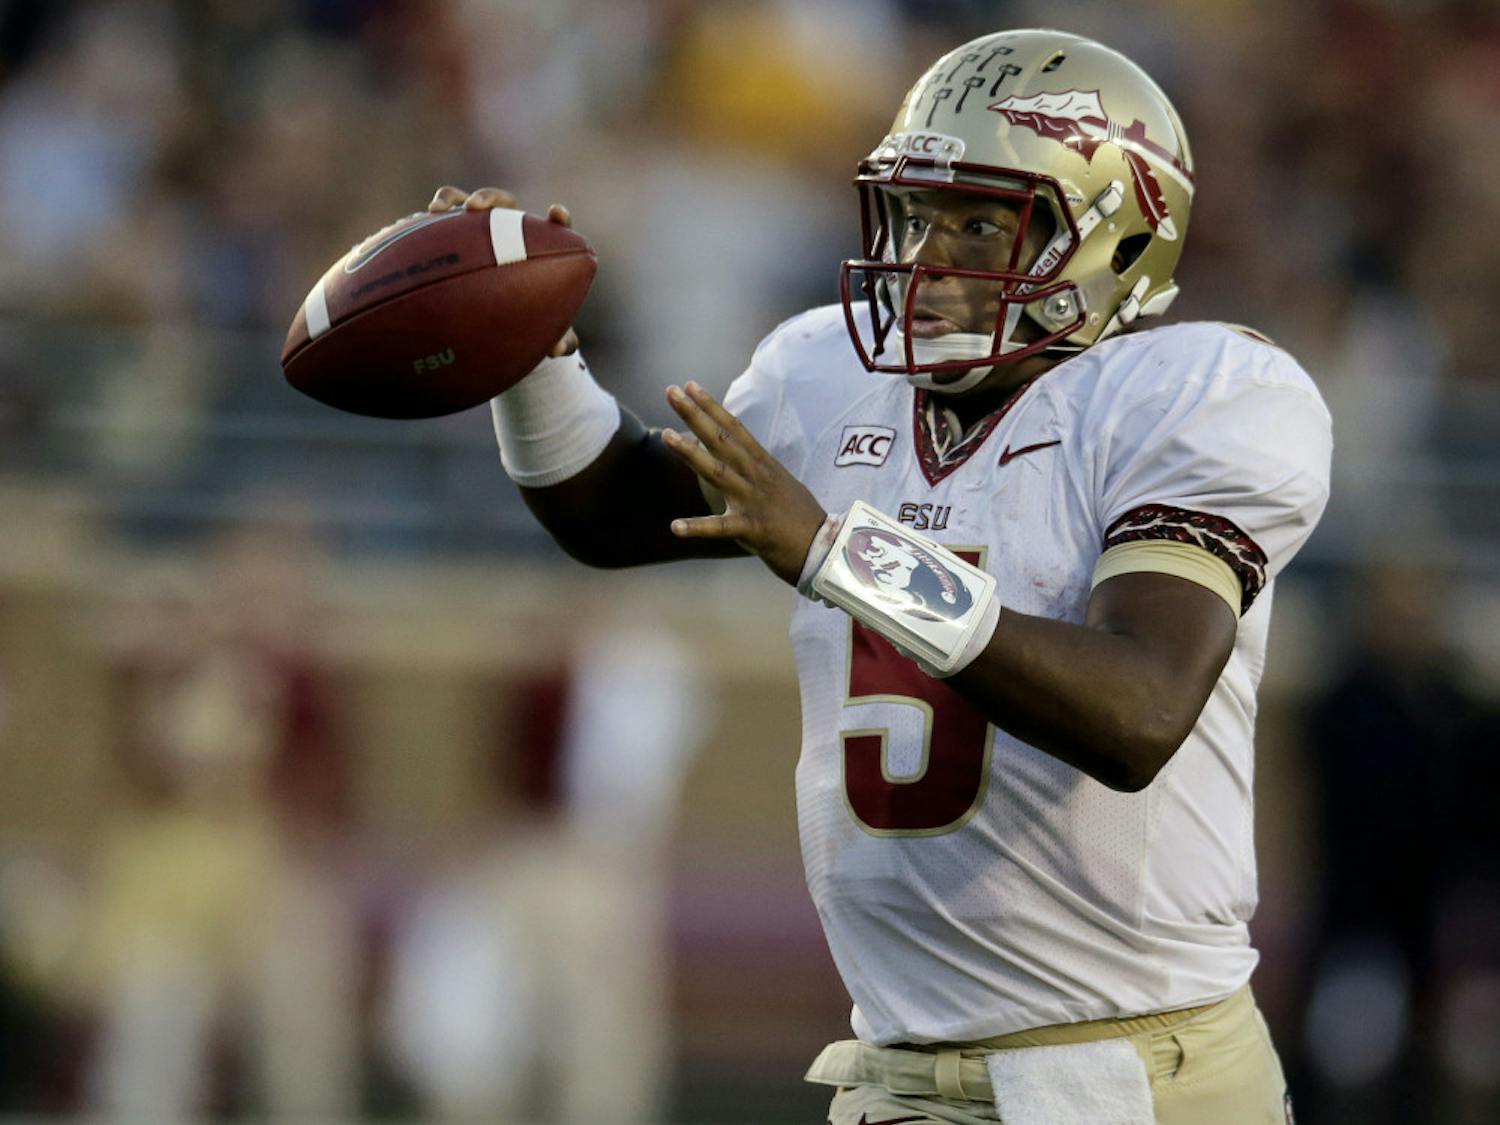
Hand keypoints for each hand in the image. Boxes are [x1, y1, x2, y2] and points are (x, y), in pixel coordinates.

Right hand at [427, 185, 578, 356]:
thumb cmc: (527, 321)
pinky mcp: (452, 238)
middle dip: (488, 198)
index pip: (551, 227)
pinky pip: (436, 227)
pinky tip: (409, 234)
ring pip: (463, 203)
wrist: (497, 321)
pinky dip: (424, 226)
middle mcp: (506, 231)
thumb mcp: (543, 333)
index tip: (556, 213)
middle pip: (501, 203)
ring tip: (436, 211)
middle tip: (476, 208)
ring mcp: (476, 231)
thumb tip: (557, 350)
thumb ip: (559, 340)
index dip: (557, 218)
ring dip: (451, 200)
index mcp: (536, 246)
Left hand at [663, 381, 827, 585]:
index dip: (712, 406)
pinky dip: (698, 528)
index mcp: (763, 465)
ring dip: (691, 454)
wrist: (827, 547)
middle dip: (695, 415)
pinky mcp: (754, 529)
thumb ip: (754, 468)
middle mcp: (756, 476)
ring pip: (718, 472)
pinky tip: (675, 527)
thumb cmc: (800, 518)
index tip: (690, 386)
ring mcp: (754, 501)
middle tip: (671, 391)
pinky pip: (722, 528)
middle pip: (721, 440)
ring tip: (665, 436)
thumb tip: (739, 456)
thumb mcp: (778, 483)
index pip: (733, 428)